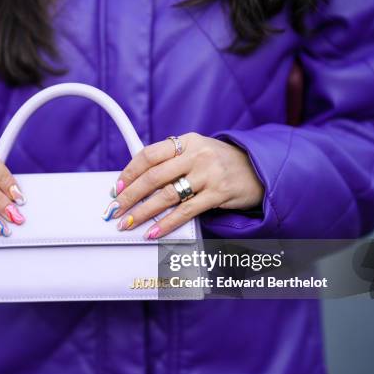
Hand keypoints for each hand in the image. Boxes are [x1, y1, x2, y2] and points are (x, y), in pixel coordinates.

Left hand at [102, 133, 263, 238]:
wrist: (258, 168)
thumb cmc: (220, 162)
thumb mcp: (196, 152)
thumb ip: (171, 162)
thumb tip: (136, 182)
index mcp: (186, 141)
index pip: (150, 154)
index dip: (129, 172)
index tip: (117, 188)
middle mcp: (197, 154)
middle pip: (154, 176)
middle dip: (130, 196)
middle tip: (115, 210)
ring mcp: (209, 174)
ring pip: (167, 195)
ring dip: (143, 212)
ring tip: (128, 223)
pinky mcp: (219, 193)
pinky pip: (186, 211)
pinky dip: (167, 224)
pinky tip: (153, 232)